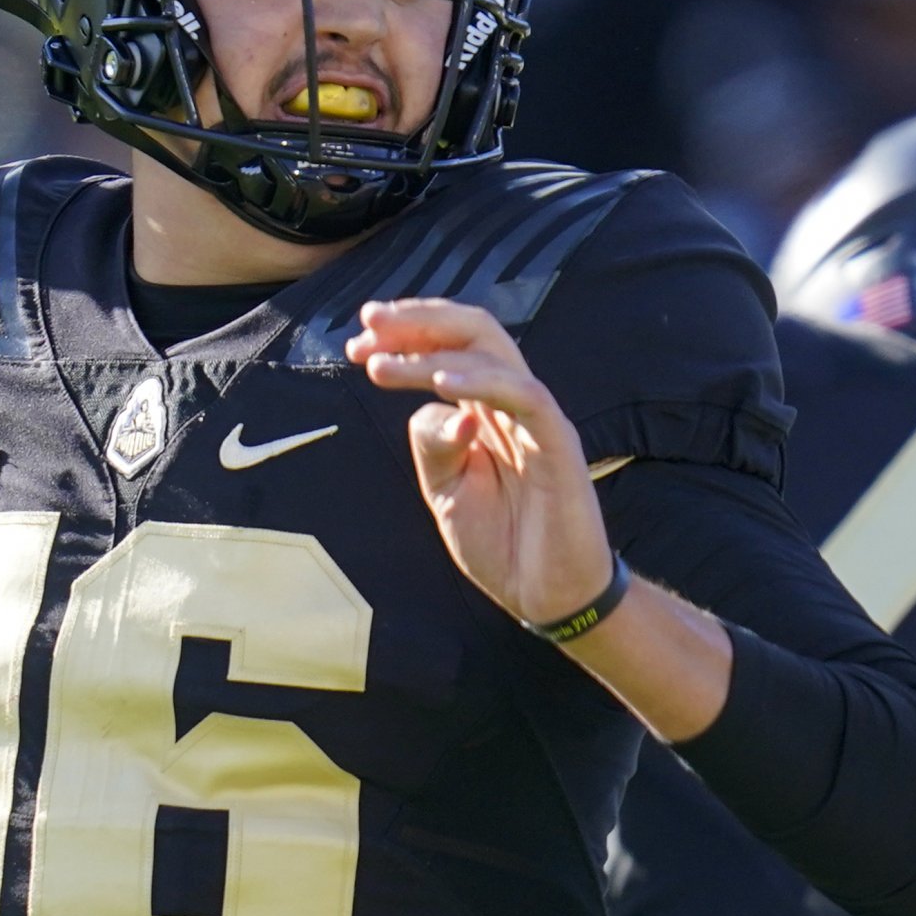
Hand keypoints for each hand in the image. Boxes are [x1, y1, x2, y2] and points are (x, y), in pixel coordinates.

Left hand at [347, 298, 614, 627]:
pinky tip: (441, 382)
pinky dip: (483, 381)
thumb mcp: (446, 490)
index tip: (356, 343)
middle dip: (417, 320)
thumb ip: (432, 443)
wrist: (545, 595)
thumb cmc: (500, 542)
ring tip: (383, 364)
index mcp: (486, 409)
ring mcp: (537, 419)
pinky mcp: (558, 443)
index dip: (405, 336)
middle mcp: (512, 402)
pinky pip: (525, 396)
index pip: (451, 346)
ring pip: (493, 354)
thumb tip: (432, 404)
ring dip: (433, 352)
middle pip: (474, 331)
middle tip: (367, 322)